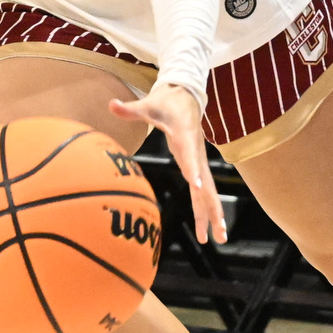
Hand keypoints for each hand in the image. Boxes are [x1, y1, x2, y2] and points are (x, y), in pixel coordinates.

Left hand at [110, 81, 224, 244]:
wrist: (186, 94)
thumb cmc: (166, 101)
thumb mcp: (148, 104)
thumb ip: (131, 108)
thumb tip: (111, 104)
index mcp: (185, 136)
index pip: (189, 154)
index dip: (192, 169)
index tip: (196, 186)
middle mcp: (196, 151)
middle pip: (206, 184)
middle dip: (212, 207)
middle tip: (219, 232)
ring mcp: (198, 159)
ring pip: (208, 191)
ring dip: (213, 214)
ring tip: (221, 238)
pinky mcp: (196, 164)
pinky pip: (203, 190)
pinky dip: (207, 207)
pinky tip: (208, 227)